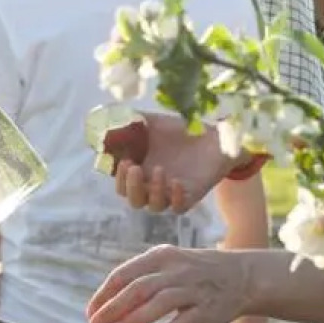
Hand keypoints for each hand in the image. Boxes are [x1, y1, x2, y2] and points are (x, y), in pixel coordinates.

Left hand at [86, 245, 253, 322]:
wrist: (242, 275)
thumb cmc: (194, 274)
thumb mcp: (168, 265)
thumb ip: (141, 281)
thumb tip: (107, 305)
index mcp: (160, 257)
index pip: (124, 274)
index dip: (104, 295)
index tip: (90, 313)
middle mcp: (175, 270)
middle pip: (138, 288)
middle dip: (113, 308)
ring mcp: (193, 289)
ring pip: (160, 303)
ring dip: (135, 320)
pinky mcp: (208, 309)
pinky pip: (184, 321)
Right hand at [113, 113, 235, 212]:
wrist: (215, 136)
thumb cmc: (182, 130)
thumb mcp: (154, 122)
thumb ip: (132, 119)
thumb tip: (108, 113)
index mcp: (142, 171)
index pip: (122, 185)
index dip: (120, 178)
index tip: (125, 161)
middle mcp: (154, 185)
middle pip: (134, 200)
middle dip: (131, 187)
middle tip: (136, 168)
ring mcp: (172, 192)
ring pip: (154, 206)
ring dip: (153, 191)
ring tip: (160, 170)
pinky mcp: (190, 196)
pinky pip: (178, 208)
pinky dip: (175, 198)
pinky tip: (176, 181)